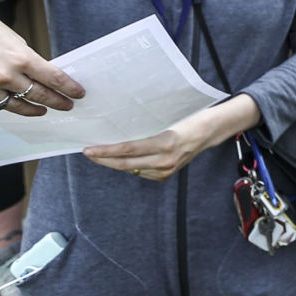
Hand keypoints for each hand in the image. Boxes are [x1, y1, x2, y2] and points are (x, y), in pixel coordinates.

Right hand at [0, 0, 82, 114]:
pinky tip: (6, 98)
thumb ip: (25, 59)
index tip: (79, 94)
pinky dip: (0, 100)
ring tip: (41, 110)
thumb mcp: (11, 38)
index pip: (52, 78)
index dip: (68, 88)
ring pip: (14, 106)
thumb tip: (41, 77)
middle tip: (67, 106)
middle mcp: (3, 76)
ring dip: (31, 109)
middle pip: (38, 95)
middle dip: (56, 102)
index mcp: (19, 57)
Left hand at [83, 95, 259, 180]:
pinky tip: (122, 159)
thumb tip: (118, 133)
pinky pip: (140, 172)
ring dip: (114, 163)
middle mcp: (164, 161)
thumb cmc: (187, 120)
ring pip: (130, 169)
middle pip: (124, 164)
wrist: (208, 132)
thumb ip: (145, 130)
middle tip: (88, 153)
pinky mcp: (165, 176)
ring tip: (101, 155)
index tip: (89, 149)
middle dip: (103, 159)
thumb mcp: (165, 121)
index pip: (127, 150)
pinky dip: (129, 165)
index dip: (106, 151)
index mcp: (164, 144)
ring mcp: (165, 171)